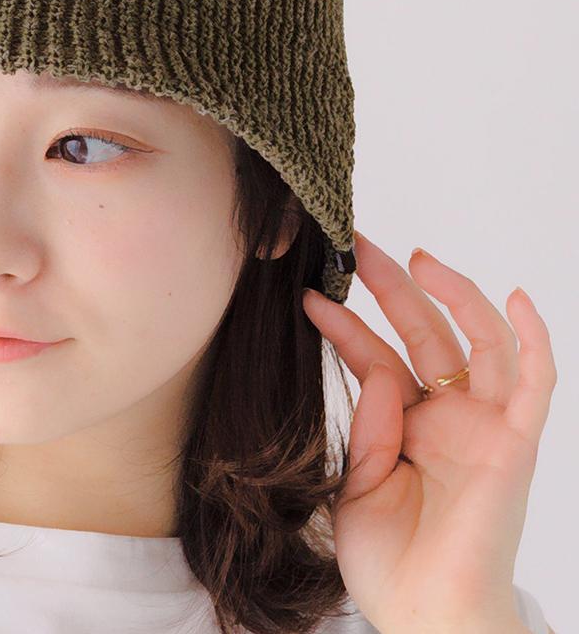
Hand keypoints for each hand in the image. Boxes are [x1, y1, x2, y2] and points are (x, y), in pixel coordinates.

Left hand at [301, 229, 556, 632]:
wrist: (426, 616)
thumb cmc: (389, 561)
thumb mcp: (356, 485)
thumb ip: (369, 428)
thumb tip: (378, 374)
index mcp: (405, 424)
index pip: (374, 357)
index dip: (343, 325)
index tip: (308, 294)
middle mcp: (446, 416)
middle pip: (423, 333)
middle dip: (391, 287)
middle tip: (357, 245)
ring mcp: (483, 425)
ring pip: (478, 341)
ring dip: (453, 294)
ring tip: (416, 257)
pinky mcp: (516, 441)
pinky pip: (535, 383)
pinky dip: (532, 339)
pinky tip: (516, 297)